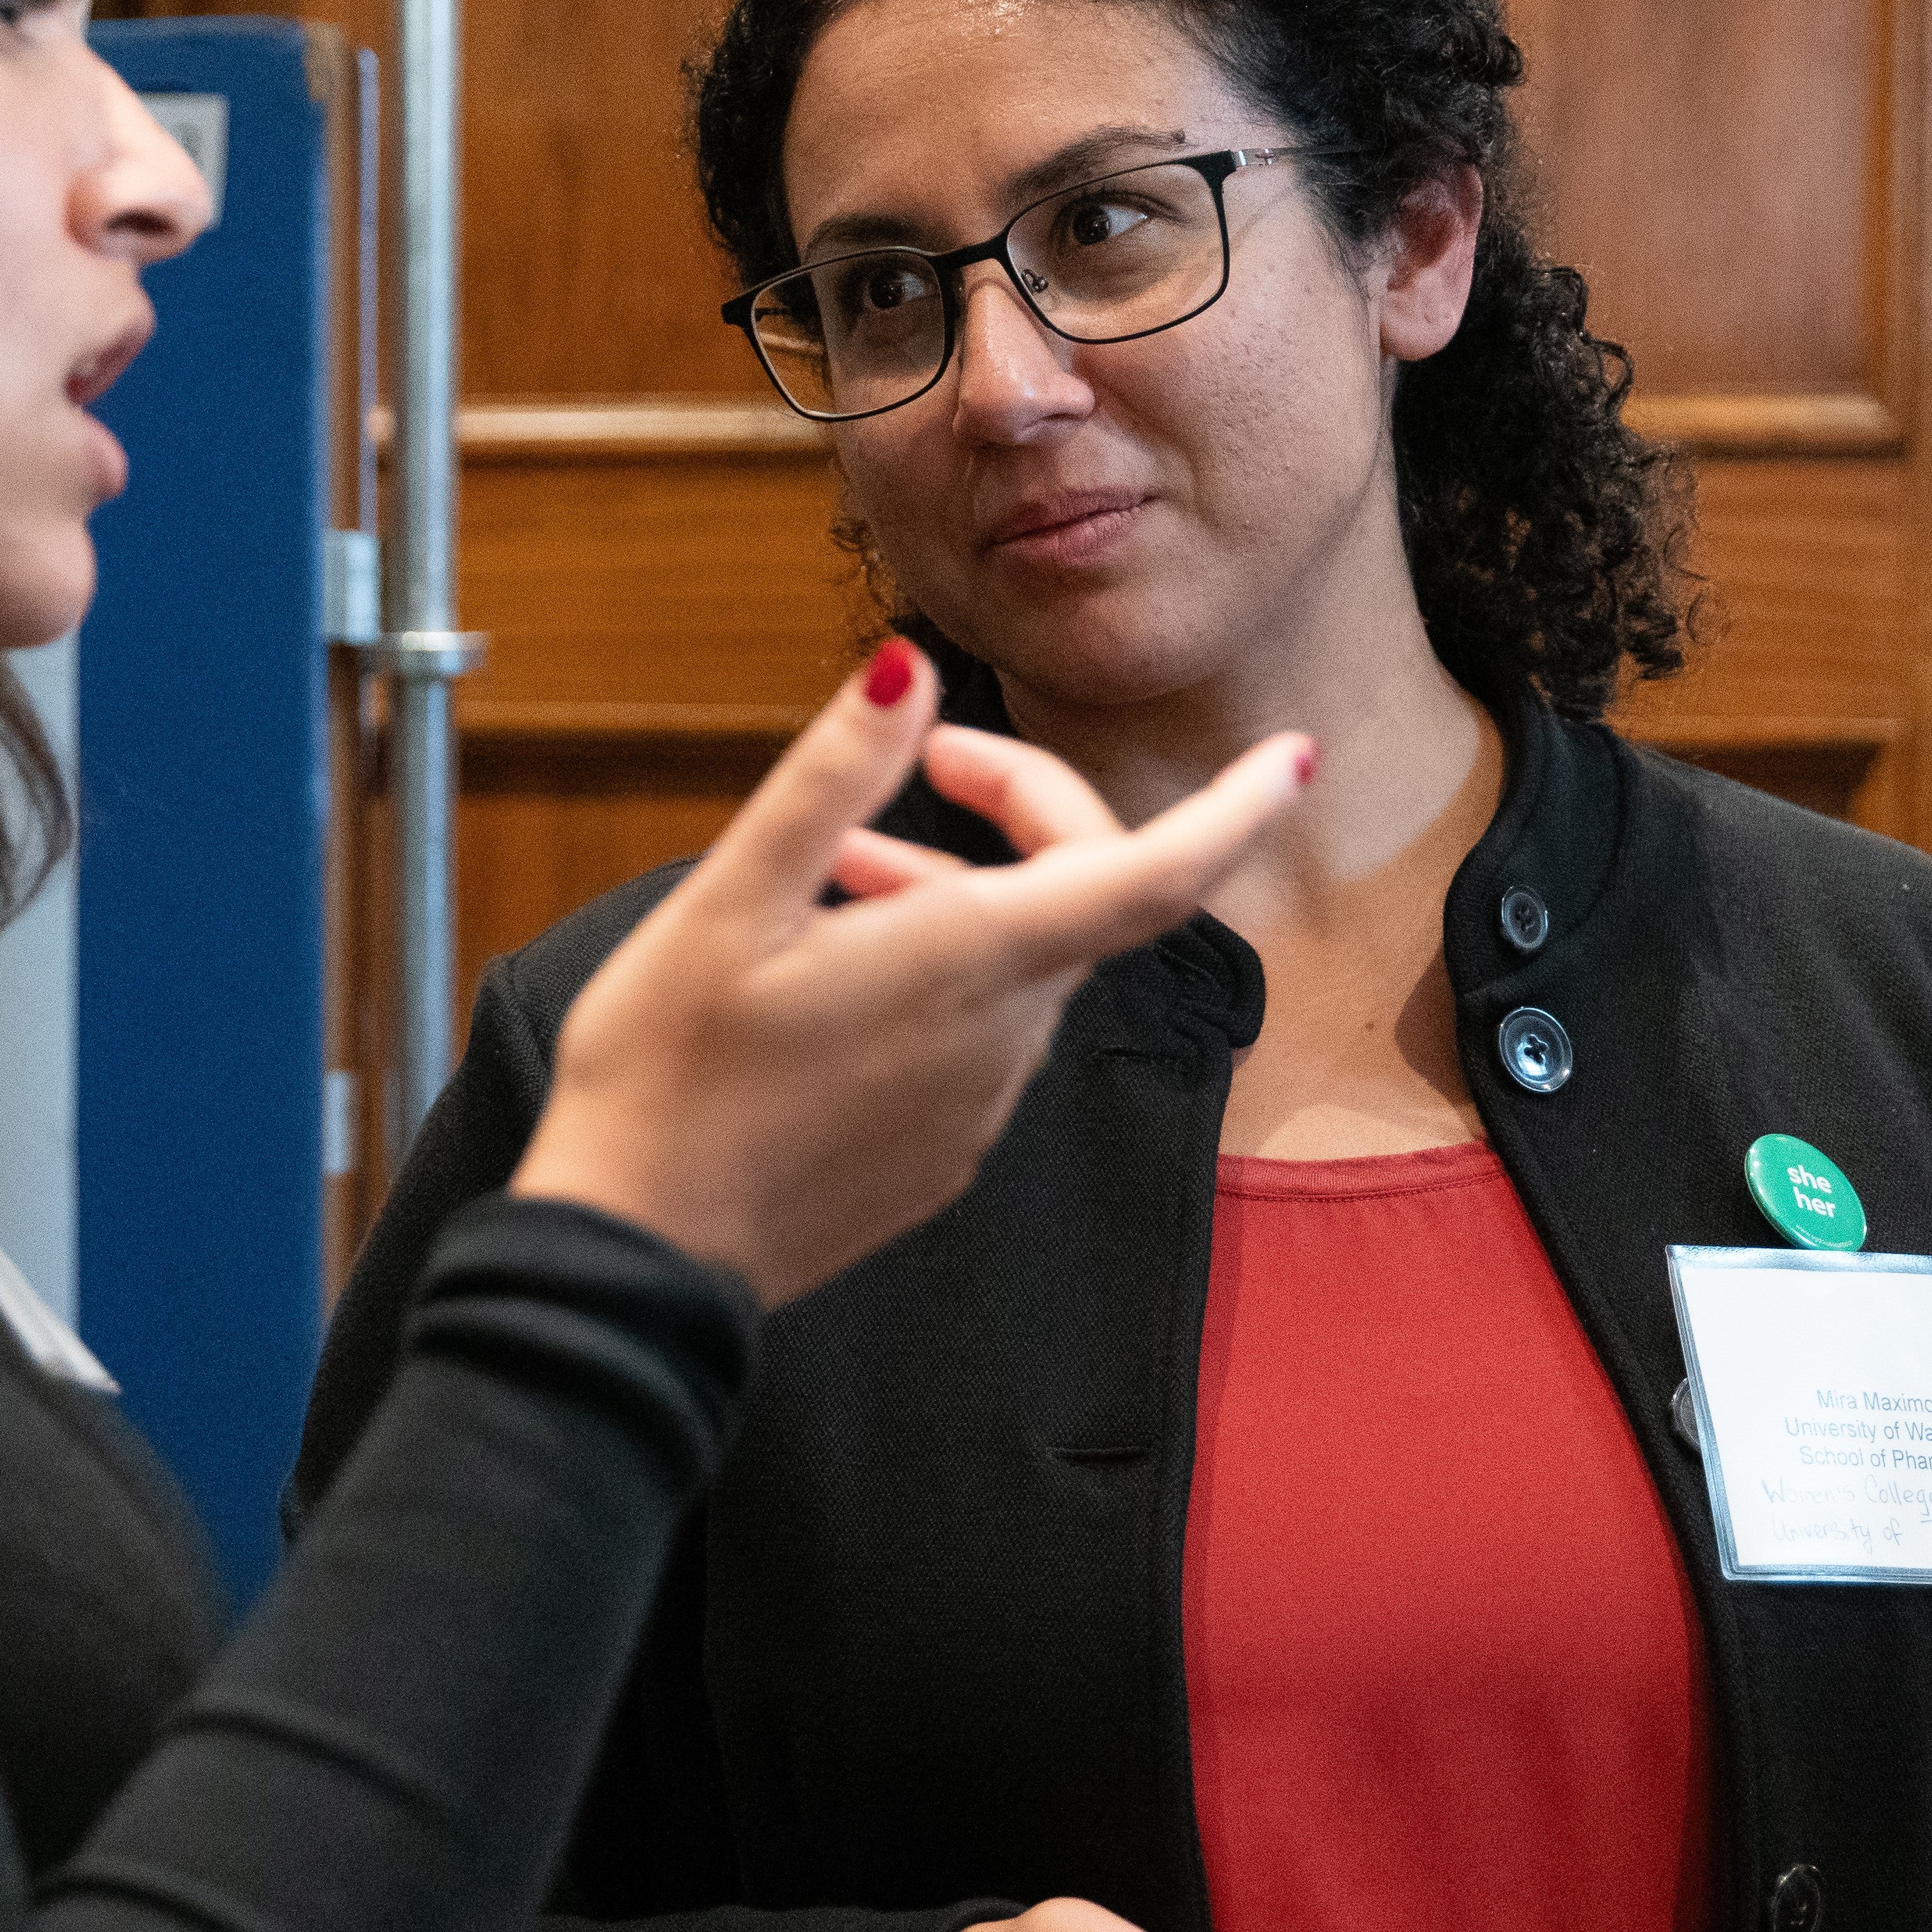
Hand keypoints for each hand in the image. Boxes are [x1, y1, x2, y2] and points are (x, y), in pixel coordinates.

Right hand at [511, 640, 1309, 1306]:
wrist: (639, 1260)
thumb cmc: (665, 1077)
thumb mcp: (727, 902)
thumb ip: (830, 781)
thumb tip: (908, 671)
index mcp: (968, 961)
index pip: (1157, 874)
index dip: (1237, 809)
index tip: (1292, 757)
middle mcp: (1002, 1036)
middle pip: (1079, 895)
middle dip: (1024, 806)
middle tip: (923, 760)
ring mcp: (977, 1105)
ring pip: (1020, 961)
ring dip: (959, 890)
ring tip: (835, 870)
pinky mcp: (941, 1151)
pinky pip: (980, 1033)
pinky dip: (940, 969)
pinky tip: (832, 971)